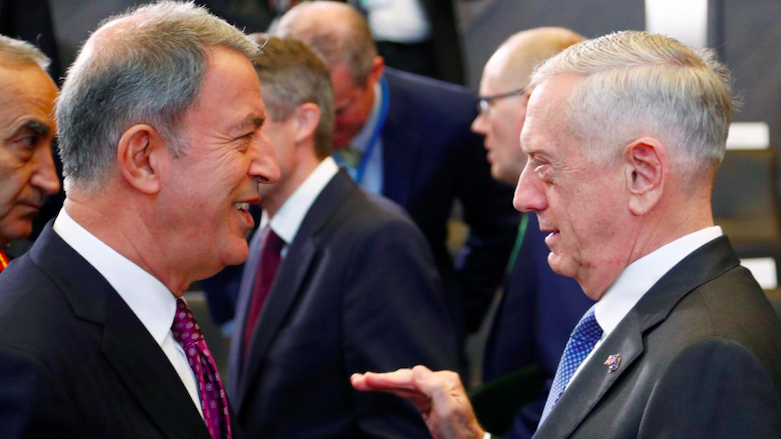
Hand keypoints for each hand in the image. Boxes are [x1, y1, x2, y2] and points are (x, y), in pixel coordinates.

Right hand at [351, 365, 484, 438]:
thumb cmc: (460, 432)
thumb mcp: (449, 411)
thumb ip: (434, 387)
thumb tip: (415, 370)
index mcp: (444, 381)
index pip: (410, 377)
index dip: (388, 378)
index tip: (367, 379)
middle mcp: (438, 382)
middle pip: (404, 378)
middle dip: (380, 379)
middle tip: (357, 380)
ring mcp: (433, 391)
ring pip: (402, 384)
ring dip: (382, 383)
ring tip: (361, 382)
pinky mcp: (428, 401)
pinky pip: (406, 392)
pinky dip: (392, 389)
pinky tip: (380, 386)